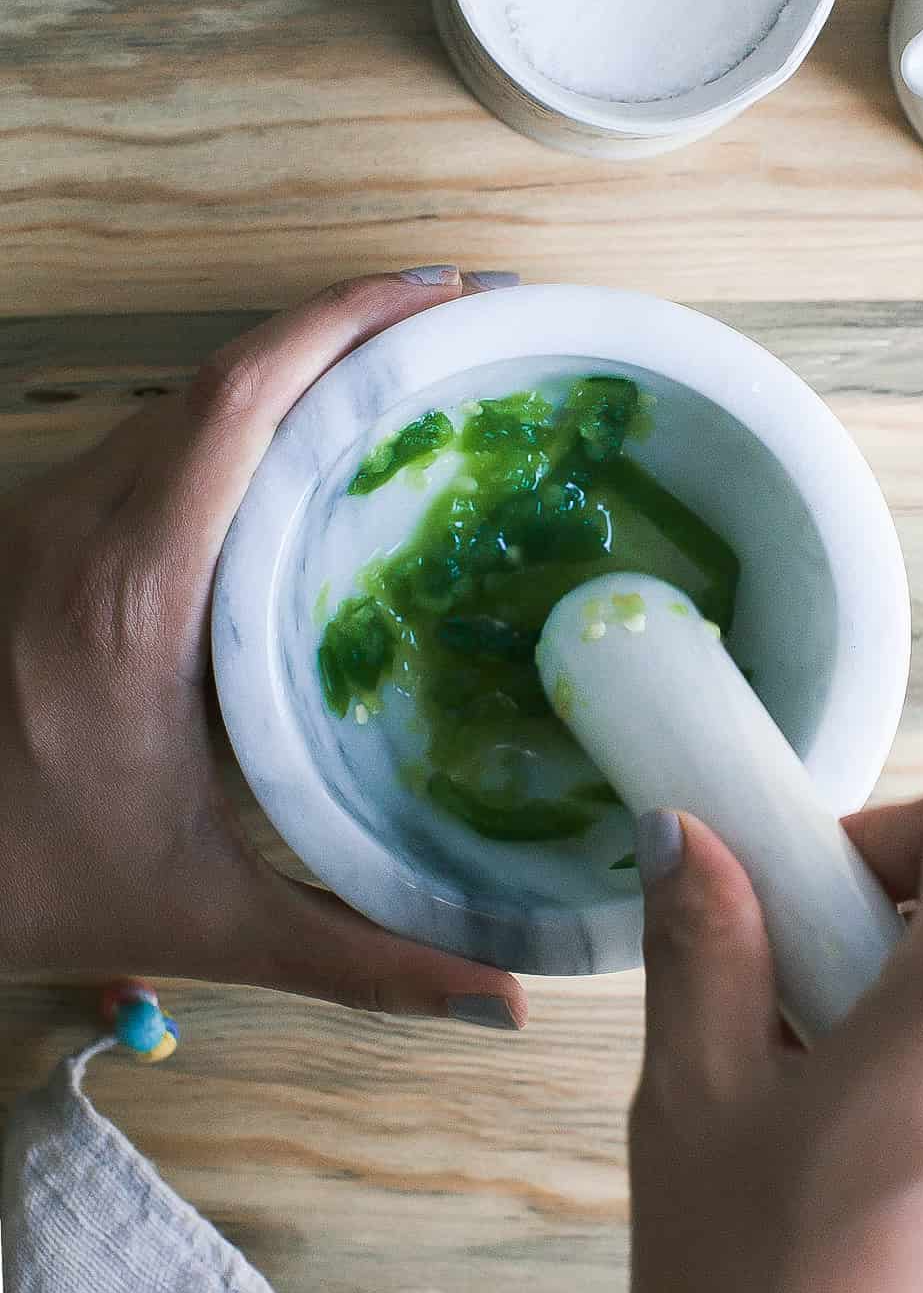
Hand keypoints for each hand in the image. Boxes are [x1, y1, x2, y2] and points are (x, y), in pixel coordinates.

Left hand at [0, 268, 526, 1028]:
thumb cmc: (23, 878)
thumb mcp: (202, 916)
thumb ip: (360, 957)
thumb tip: (504, 1000)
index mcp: (131, 586)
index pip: (241, 402)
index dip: (342, 325)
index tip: (441, 292)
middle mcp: (78, 523)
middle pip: (219, 374)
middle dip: (339, 325)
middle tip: (454, 320)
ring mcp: (41, 518)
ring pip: (176, 401)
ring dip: (282, 366)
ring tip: (395, 371)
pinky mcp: (26, 536)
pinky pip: (143, 442)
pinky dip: (230, 415)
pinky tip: (291, 453)